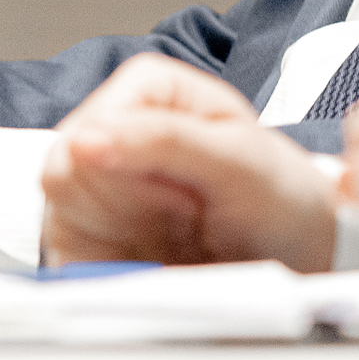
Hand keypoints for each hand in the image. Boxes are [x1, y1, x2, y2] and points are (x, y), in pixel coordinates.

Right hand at [40, 54, 337, 270]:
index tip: (190, 198)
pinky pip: (70, 259)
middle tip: (189, 217)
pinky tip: (159, 259)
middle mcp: (111, 130)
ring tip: (181, 233)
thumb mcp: (239, 162)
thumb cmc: (279, 195)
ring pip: (62, 221)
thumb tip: (84, 140)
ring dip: (126, 242)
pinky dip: (115, 270)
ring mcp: (95, 185)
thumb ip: (164, 141)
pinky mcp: (90, 234)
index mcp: (146, 89)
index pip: (86, 134)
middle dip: (129, 212)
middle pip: (63, 177)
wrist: (296, 254)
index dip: (133, 178)